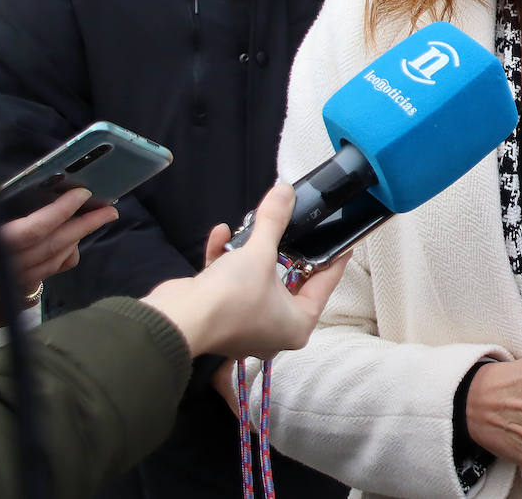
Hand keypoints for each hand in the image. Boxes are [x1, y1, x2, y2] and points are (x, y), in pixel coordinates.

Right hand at [0, 183, 118, 331]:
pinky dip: (59, 262)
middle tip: (111, 208)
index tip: (82, 192)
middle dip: (82, 226)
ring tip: (96, 222)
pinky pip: (39, 279)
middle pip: (48, 248)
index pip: (30, 231)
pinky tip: (71, 249)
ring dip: (76, 241)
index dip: (58, 211)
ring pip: (48, 265)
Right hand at [140, 183, 349, 359]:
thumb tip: (285, 191)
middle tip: (294, 229)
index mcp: (297, 324)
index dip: (334, 261)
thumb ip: (275, 220)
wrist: (179, 319)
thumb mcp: (260, 252)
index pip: (324, 285)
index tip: (342, 244)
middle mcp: (274, 329)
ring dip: (249, 251)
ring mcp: (245, 324)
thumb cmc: (230, 298)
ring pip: (255, 279)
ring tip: (250, 227)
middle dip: (283, 251)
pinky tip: (220, 235)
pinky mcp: (218, 316)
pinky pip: (229, 283)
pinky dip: (225, 259)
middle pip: (288, 280)